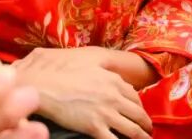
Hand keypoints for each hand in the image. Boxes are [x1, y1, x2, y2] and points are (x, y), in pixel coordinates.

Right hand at [15, 48, 151, 138]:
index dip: (139, 106)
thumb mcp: (88, 60)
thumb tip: (110, 71)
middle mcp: (114, 96)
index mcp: (113, 80)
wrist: (43, 84)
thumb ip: (103, 66)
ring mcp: (105, 113)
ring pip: (133, 130)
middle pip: (138, 114)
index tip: (139, 112)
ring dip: (142, 137)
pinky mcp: (94, 127)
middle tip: (148, 130)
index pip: (134, 96)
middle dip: (145, 124)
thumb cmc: (62, 70)